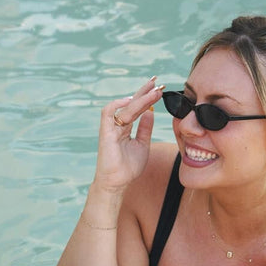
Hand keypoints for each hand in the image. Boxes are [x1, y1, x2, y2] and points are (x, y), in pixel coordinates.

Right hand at [94, 77, 164, 191]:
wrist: (117, 183)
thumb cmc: (128, 168)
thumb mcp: (143, 145)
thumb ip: (145, 128)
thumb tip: (151, 111)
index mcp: (126, 127)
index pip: (137, 108)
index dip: (148, 97)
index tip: (160, 88)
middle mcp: (118, 125)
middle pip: (132, 103)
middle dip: (145, 91)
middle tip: (158, 82)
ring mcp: (111, 127)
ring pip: (126, 107)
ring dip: (140, 98)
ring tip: (154, 90)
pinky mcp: (105, 132)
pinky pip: (108, 112)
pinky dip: (117, 104)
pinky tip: (131, 99)